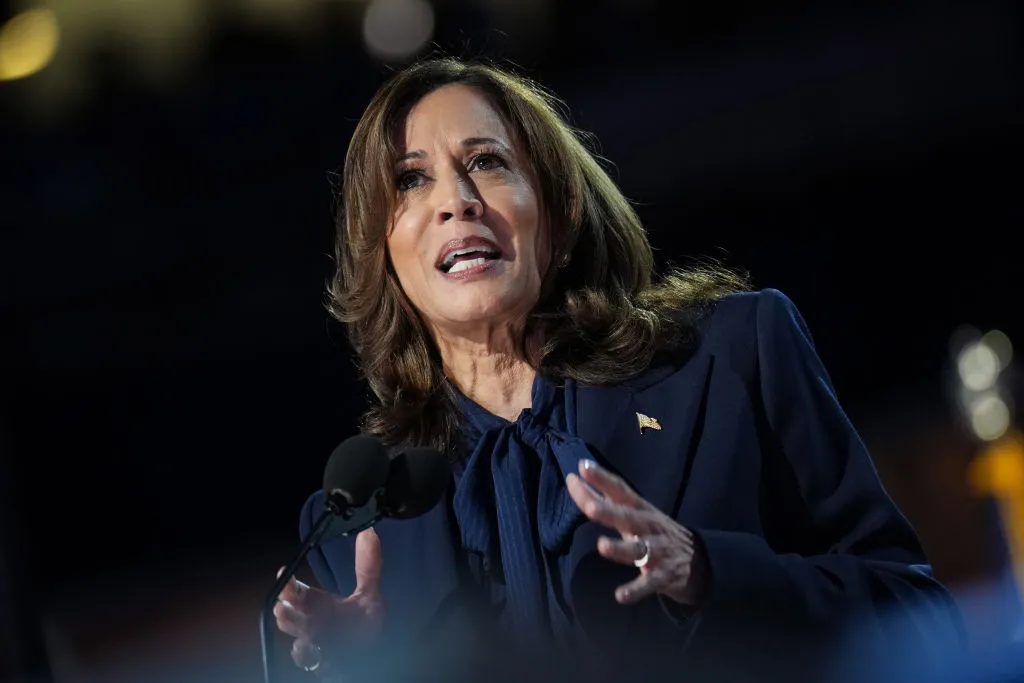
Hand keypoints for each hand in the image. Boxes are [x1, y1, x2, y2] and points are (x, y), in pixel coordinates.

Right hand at [274, 528, 384, 671]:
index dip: (288, 583)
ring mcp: (313, 641)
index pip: (296, 591)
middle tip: (285, 601)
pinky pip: (305, 658)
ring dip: (290, 626)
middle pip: (288, 611)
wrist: (371, 656)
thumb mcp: (369, 595)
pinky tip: (306, 645)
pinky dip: (304, 652)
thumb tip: (369, 532)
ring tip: (288, 617)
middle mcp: (311, 621)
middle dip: (284, 606)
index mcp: (318, 604)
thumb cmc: (363, 625)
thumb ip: (368, 566)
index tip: (284, 574)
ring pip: (294, 633)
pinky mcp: (319, 660)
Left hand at [566, 459, 707, 605]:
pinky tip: (620, 596)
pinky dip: (635, 590)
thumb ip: (602, 498)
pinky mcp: (663, 576)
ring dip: (620, 548)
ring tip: (603, 547)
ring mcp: (657, 551)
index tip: (583, 467)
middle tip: (590, 508)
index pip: (620, 490)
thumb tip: (573, 479)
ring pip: (639, 549)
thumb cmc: (654, 531)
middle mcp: (648, 526)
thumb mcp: (633, 512)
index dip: (602, 479)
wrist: (698, 561)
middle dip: (610, 512)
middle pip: (628, 517)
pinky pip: (648, 584)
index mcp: (640, 509)